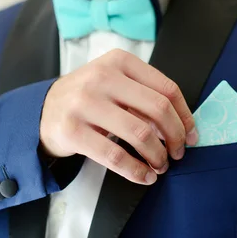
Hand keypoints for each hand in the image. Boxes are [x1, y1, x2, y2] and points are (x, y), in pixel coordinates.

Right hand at [39, 49, 198, 184]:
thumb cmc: (89, 98)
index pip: (166, 89)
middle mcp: (102, 77)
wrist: (44, 110)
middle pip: (158, 109)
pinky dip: (136, 170)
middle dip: (175, 136)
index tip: (191, 135)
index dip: (185, 116)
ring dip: (157, 156)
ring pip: (139, 134)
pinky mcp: (72, 131)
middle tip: (178, 153)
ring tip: (160, 165)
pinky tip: (144, 176)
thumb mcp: (115, 83)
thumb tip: (182, 126)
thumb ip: (145, 96)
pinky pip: (115, 155)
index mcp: (119, 61)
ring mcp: (84, 103)